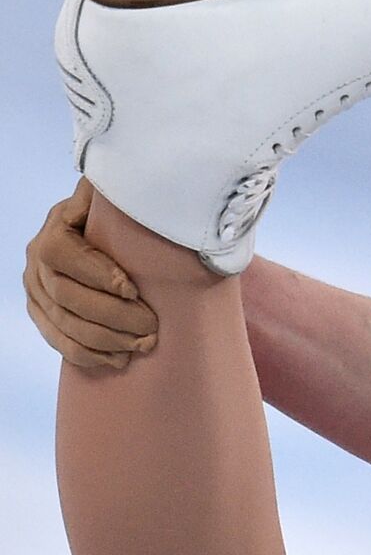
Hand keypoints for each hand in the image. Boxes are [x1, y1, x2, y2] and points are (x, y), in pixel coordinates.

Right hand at [23, 178, 157, 368]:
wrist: (101, 224)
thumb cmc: (121, 209)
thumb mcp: (119, 196)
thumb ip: (123, 197)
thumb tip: (146, 194)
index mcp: (55, 228)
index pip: (63, 255)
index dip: (96, 275)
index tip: (133, 291)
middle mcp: (36, 260)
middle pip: (66, 296)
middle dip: (111, 317)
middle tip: (151, 328)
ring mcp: (35, 288)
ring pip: (62, 322)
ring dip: (104, 340)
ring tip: (141, 346)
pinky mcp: (41, 311)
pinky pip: (57, 339)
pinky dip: (87, 354)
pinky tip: (117, 360)